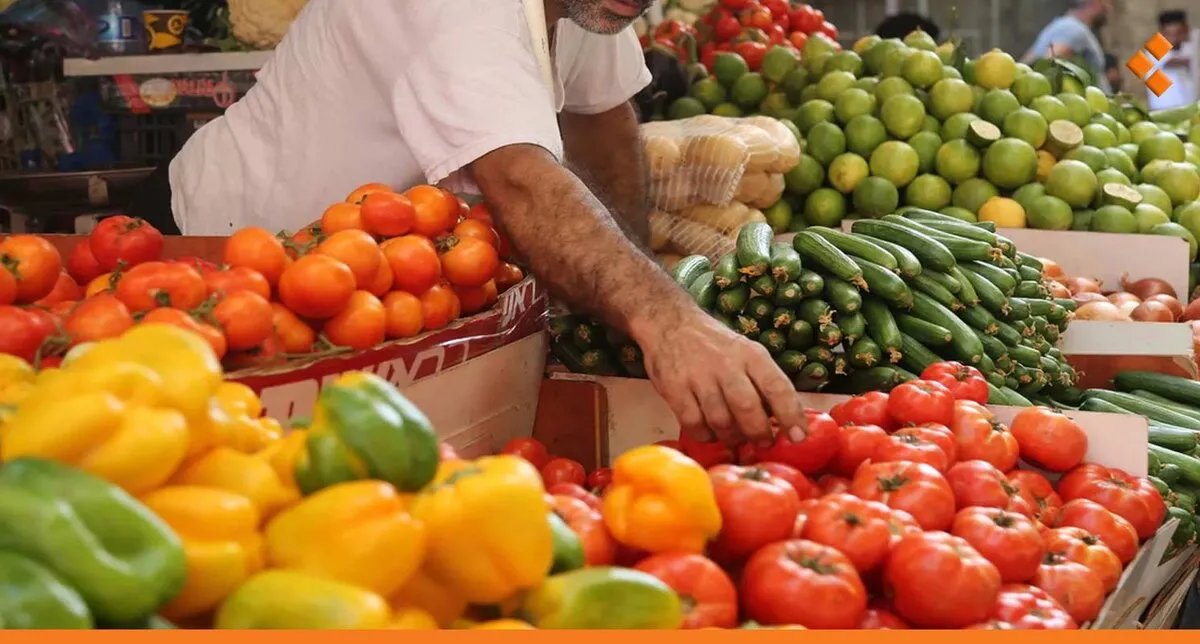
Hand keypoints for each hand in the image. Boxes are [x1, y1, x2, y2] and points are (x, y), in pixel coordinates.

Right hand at [634, 311, 806, 446]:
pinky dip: (705, 435)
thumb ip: (763, 382)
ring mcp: (698, 377)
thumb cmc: (715, 346)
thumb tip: (783, 420)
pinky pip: (694, 424)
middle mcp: (726, 364)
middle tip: (763, 442)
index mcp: (751, 355)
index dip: (790, 415)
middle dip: (759, 433)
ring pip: (721, 421)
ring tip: (736, 437)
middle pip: (747, 408)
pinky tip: (710, 431)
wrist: (670, 324)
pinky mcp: (674, 389)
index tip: (799, 437)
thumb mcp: (745, 352)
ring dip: (732, 437)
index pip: (777, 386)